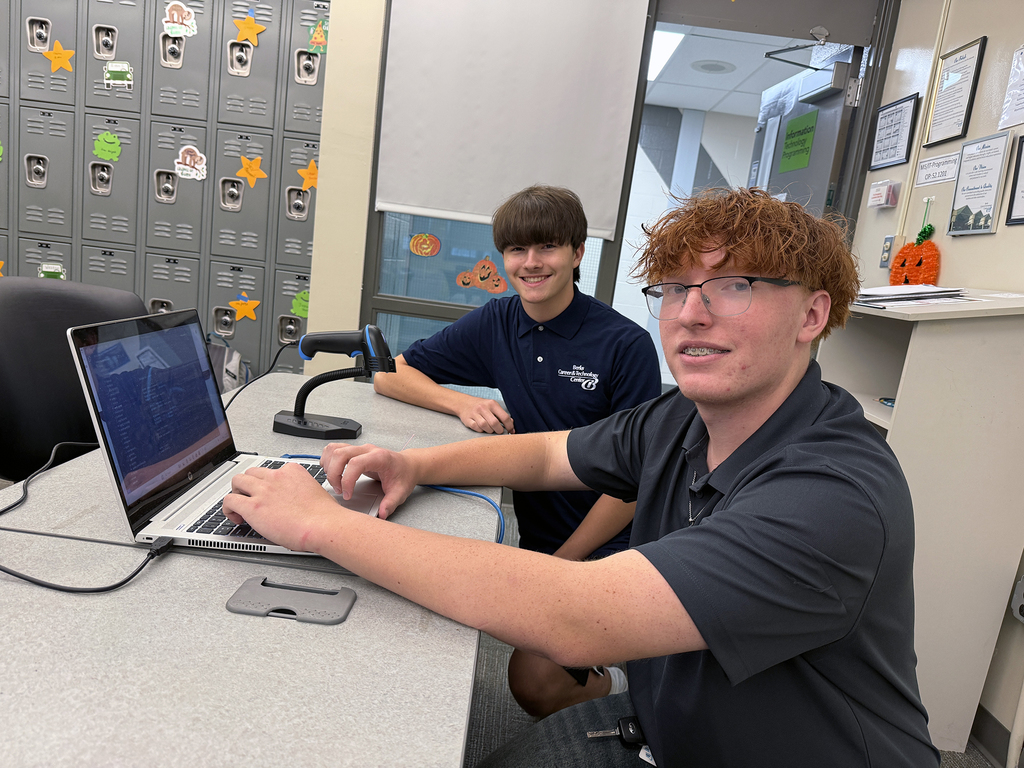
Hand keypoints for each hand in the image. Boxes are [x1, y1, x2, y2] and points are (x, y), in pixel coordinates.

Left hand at [223, 463, 337, 551]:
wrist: (323, 525)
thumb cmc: (324, 515)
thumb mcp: (314, 492)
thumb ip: (300, 491)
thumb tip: (295, 502)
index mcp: (292, 472)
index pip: (271, 471)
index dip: (266, 483)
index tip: (267, 494)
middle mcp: (275, 477)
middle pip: (251, 473)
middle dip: (248, 485)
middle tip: (250, 498)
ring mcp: (263, 490)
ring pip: (237, 481)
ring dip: (236, 493)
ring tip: (240, 507)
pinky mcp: (252, 506)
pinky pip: (229, 501)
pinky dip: (228, 509)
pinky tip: (236, 518)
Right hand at [320, 443, 418, 518]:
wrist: (407, 465)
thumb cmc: (403, 475)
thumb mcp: (400, 492)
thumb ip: (391, 503)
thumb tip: (382, 514)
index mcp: (379, 457)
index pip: (356, 463)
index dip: (347, 480)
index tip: (347, 495)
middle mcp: (368, 449)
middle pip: (341, 454)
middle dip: (334, 474)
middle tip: (339, 490)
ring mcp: (360, 448)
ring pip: (335, 449)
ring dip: (329, 466)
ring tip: (334, 481)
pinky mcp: (355, 450)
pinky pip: (335, 448)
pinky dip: (328, 458)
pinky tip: (330, 470)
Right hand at [457, 398, 514, 434]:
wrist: (464, 403)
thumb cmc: (482, 407)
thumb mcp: (492, 406)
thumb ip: (502, 415)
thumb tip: (512, 426)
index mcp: (492, 404)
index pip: (504, 417)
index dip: (509, 426)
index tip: (510, 431)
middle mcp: (483, 407)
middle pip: (494, 423)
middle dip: (499, 430)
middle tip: (499, 432)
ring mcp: (474, 413)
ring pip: (485, 426)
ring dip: (490, 431)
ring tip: (491, 430)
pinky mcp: (467, 419)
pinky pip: (476, 428)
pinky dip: (481, 430)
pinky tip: (482, 429)